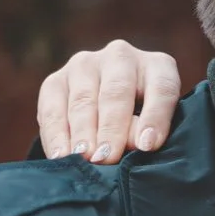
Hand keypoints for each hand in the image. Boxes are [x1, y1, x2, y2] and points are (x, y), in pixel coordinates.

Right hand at [37, 42, 180, 162]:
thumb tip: (135, 144)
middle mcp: (121, 57)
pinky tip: (60, 155)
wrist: (107, 122)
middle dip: (111, 128)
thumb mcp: (153, 131)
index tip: (147, 146)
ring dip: (82, 132)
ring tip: (83, 157)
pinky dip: (56, 133)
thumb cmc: (143, 131)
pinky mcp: (56, 81)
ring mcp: (85, 65)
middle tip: (107, 157)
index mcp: (158, 67)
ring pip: (84, 99)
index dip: (155, 117)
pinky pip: (53, 107)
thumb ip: (146, 135)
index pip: (162, 88)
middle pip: (117, 92)